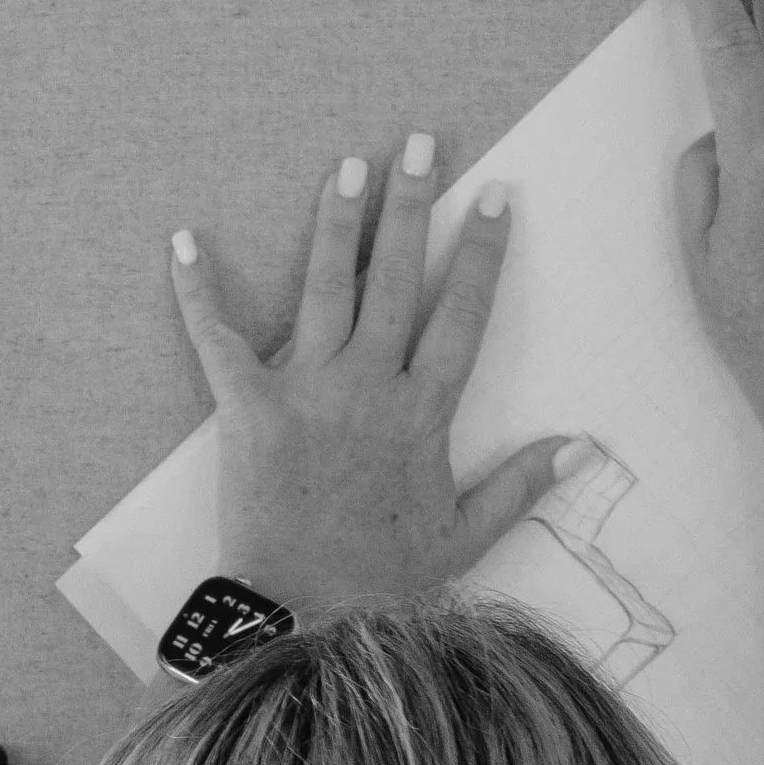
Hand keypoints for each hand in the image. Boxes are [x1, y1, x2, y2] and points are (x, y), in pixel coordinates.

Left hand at [169, 141, 575, 624]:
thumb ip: (520, 486)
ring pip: (326, 286)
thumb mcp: (464, 541)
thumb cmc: (380, 587)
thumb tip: (580, 446)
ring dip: (337, 221)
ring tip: (349, 166)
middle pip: (397, 278)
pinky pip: (216, 338)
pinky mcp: (248, 409)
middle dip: (412, 205)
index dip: (480, 254)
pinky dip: (196, 289)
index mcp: (423, 414)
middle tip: (421, 142)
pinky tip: (183, 240)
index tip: (494, 197)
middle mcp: (370, 387)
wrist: (302, 622)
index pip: (462, 316)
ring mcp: (309, 391)